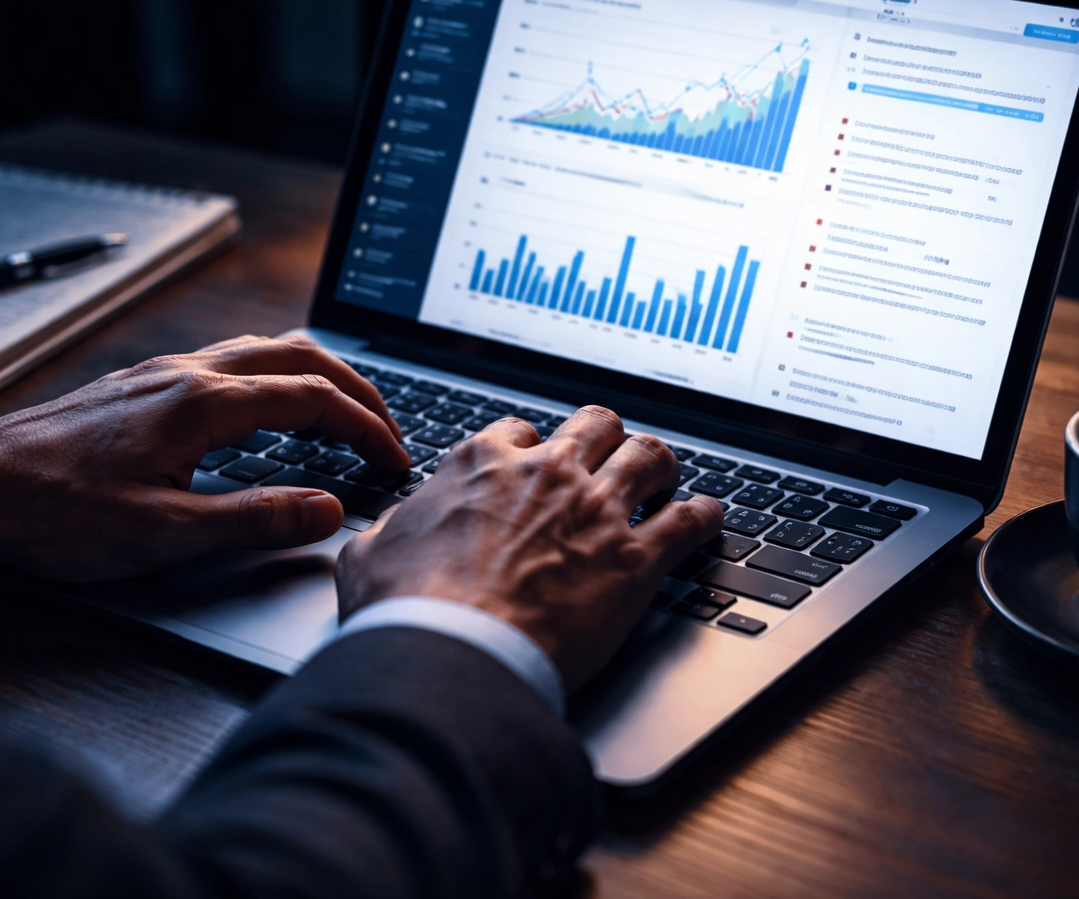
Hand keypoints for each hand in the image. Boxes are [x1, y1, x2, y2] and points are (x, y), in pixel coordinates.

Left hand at [0, 334, 409, 581]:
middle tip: (390, 430)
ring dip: (318, 374)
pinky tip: (269, 406)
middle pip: (301, 356)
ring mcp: (162, 373)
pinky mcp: (142, 385)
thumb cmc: (54, 514)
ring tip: (346, 411)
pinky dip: (277, 374)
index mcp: (204, 403)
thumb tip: (328, 510)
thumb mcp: (166, 535)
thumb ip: (257, 519)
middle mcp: (188, 373)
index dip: (369, 429)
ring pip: (265, 347)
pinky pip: (231, 358)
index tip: (395, 461)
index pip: (316, 399)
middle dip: (359, 389)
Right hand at [335, 406, 724, 691]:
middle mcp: (546, 474)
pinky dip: (704, 516)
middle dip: (606, 439)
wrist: (453, 654)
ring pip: (649, 455)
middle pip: (596, 425)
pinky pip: (689, 519)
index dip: (532, 449)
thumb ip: (390, 532)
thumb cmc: (407, 610)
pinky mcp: (635, 558)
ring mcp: (596, 510)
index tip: (536, 466)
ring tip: (664, 479)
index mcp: (483, 464)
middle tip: (610, 459)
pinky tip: (708, 518)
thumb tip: (390, 532)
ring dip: (658, 465)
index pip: (521, 431)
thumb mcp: (371, 556)